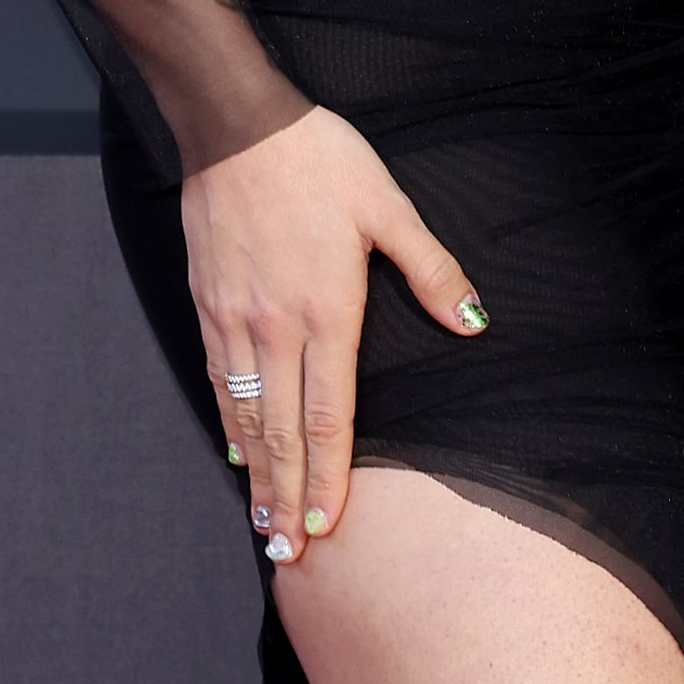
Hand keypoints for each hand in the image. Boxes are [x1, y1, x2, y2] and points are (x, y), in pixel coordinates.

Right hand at [185, 104, 488, 564]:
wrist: (239, 126)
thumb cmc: (322, 159)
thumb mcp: (389, 206)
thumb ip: (431, 270)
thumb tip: (475, 321)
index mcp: (328, 310)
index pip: (330, 417)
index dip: (329, 478)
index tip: (328, 527)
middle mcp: (277, 328)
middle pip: (284, 433)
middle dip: (287, 500)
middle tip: (289, 557)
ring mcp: (236, 318)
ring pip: (246, 415)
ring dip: (256, 474)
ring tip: (262, 523)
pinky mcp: (208, 302)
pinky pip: (219, 378)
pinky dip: (228, 421)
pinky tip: (235, 447)